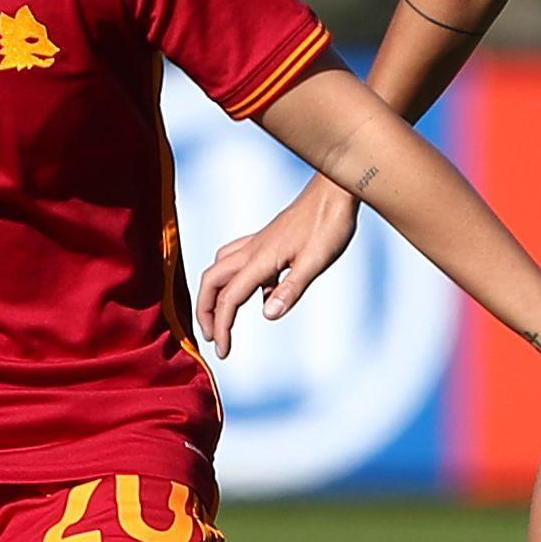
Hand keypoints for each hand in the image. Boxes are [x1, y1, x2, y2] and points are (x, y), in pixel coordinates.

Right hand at [194, 183, 358, 357]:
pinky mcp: (266, 240)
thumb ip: (291, 289)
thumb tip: (268, 315)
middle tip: (212, 337)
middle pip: (212, 281)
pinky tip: (259, 292)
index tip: (223, 351)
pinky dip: (235, 280)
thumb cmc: (329, 224)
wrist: (334, 190)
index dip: (222, 326)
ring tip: (221, 316)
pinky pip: (237, 260)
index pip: (230, 298)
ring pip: (219, 268)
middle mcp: (252, 250)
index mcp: (261, 259)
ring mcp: (257, 243)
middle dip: (205, 311)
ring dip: (214, 294)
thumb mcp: (315, 262)